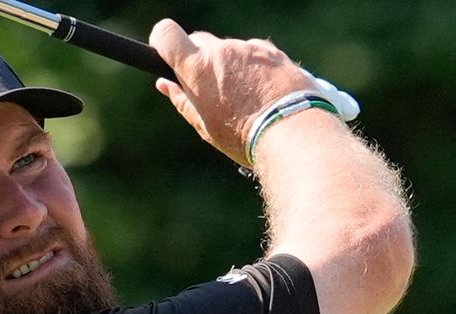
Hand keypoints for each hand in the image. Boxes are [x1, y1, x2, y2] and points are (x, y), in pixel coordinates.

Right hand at [148, 19, 315, 166]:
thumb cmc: (244, 137)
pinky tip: (264, 94)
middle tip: (210, 90)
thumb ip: (182, 100)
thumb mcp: (205, 126)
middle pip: (201, 43)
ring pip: (230, 51)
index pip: (166, 34)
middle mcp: (222, 51)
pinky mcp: (273, 52)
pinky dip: (254, 69)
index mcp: (198, 68)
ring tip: (245, 100)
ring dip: (231, 67)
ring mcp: (250, 49)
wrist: (293, 133)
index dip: (162, 42)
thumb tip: (165, 84)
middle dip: (200, 60)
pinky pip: (255, 55)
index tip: (168, 56)